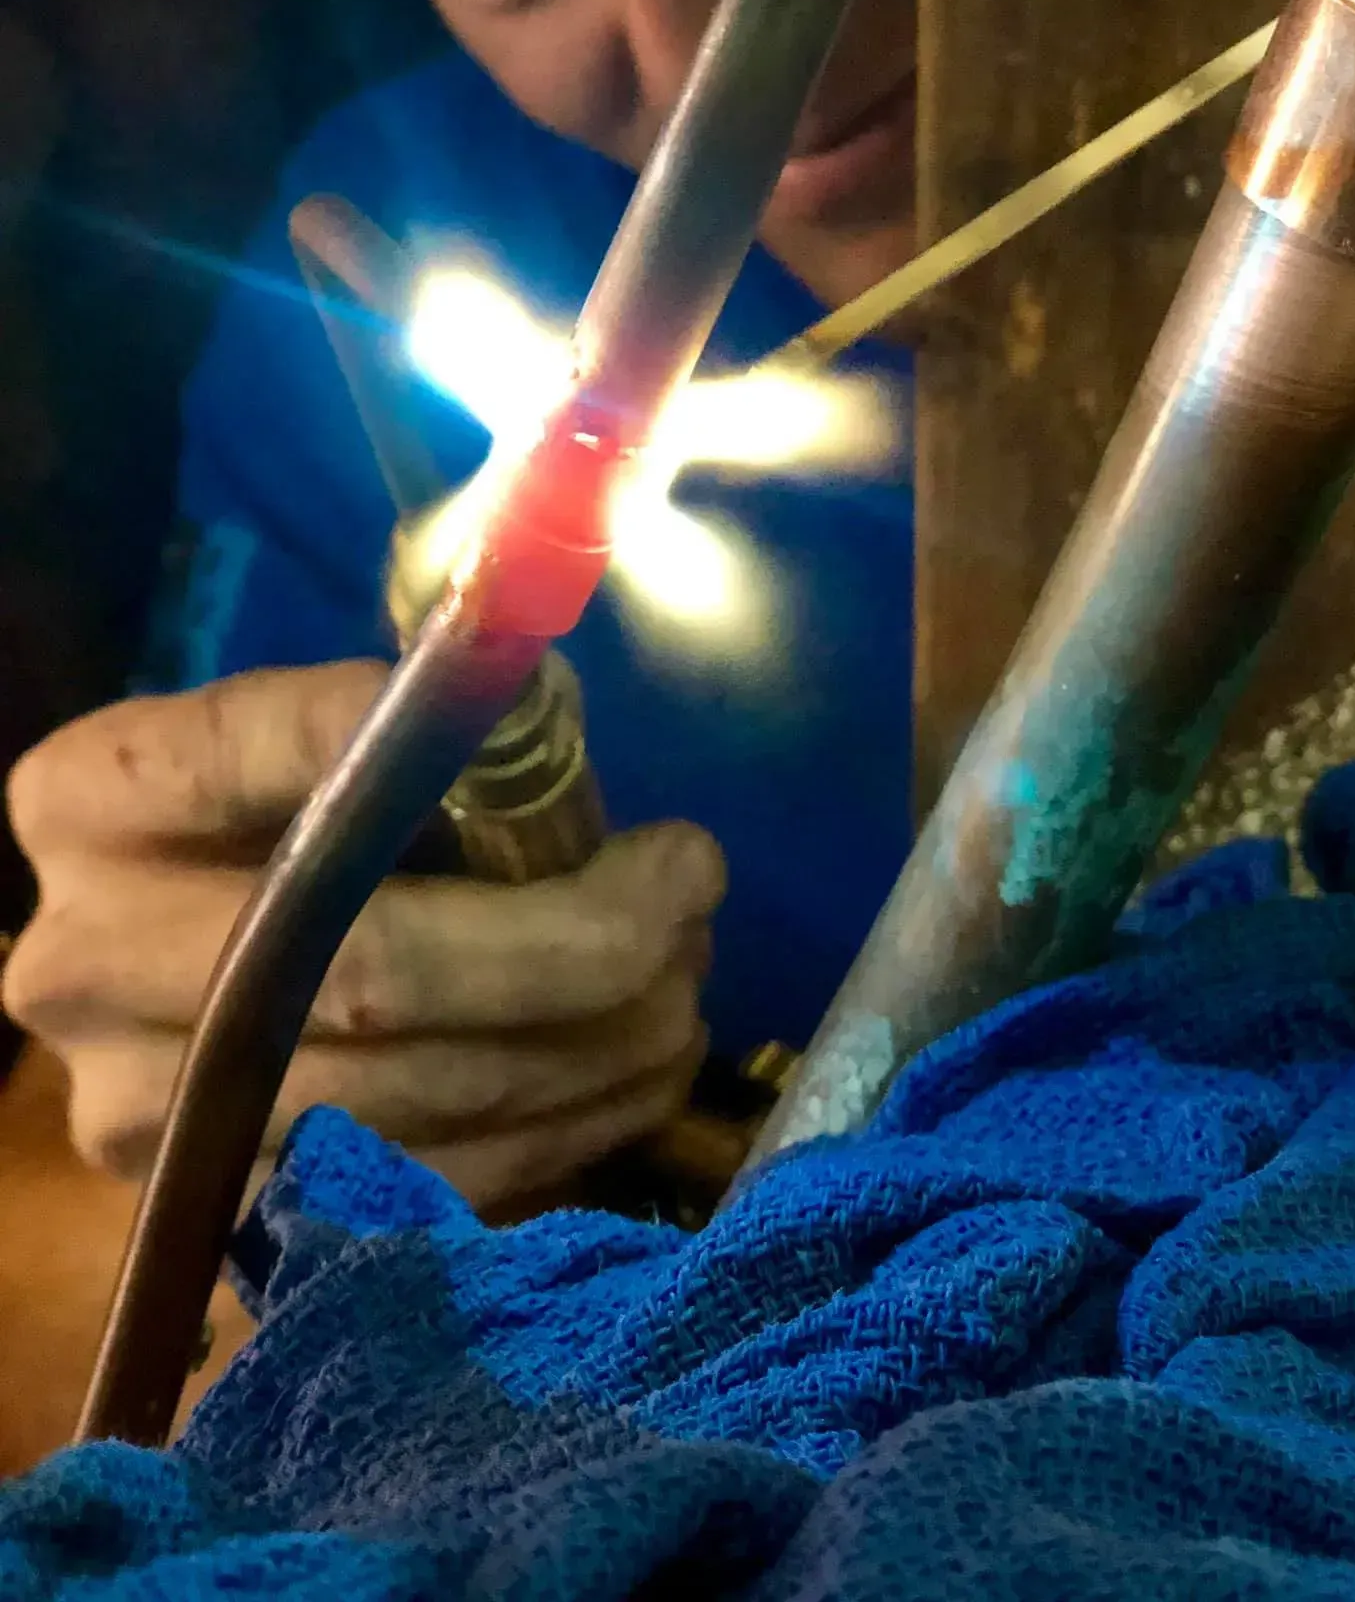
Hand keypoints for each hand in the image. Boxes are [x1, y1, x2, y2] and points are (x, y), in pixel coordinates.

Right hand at [4, 662, 723, 1209]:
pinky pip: (439, 1182)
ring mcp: (148, 1121)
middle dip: (582, 939)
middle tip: (691, 889)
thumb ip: (413, 725)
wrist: (177, 996)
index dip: (453, 752)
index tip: (576, 737)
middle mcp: (84, 967)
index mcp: (94, 801)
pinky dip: (570, 1123)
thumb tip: (556, 707)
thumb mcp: (309, 744)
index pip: (284, 752)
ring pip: (426, 1093)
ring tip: (683, 972)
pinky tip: (638, 1065)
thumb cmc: (274, 830)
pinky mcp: (228, 1226)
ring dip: (601, 1036)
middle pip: (376, 969)